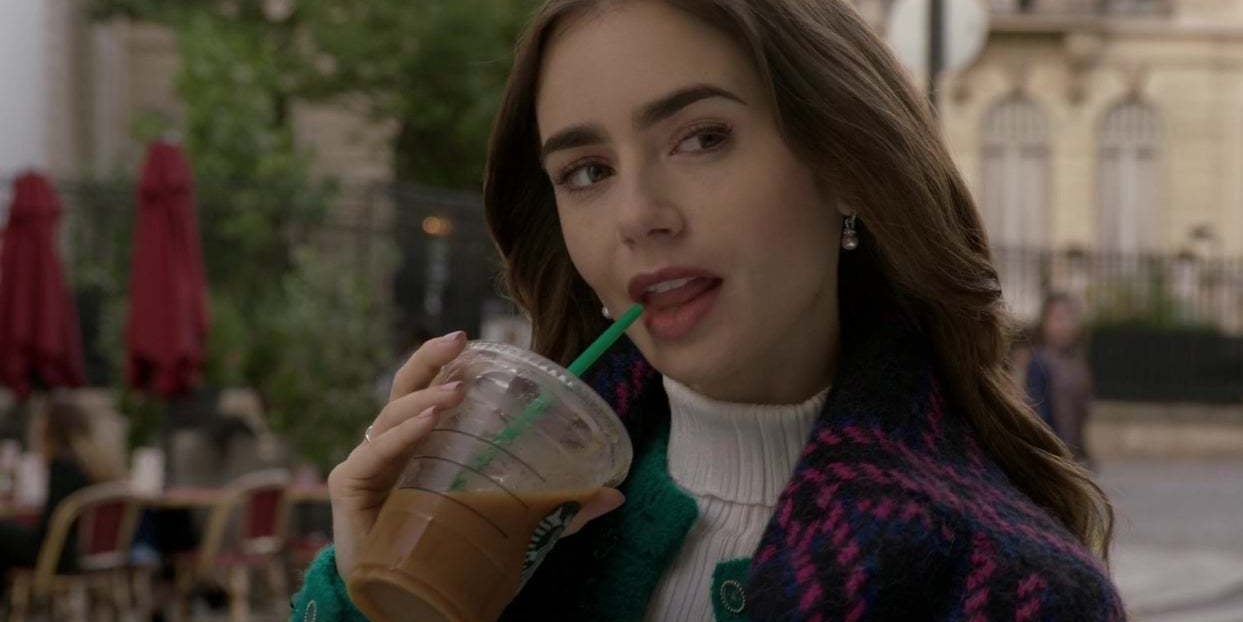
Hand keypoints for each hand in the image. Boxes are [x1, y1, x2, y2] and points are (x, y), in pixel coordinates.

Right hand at [326, 331, 624, 578]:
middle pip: (406, 388)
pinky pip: (375, 455)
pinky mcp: (351, 488)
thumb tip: (613, 496)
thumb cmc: (447, 552)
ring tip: (455, 392)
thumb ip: (555, 510)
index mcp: (424, 443)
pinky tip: (425, 425)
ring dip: (424, 398)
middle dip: (431, 359)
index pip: (431, 390)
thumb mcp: (509, 524)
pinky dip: (400, 436)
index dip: (446, 363)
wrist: (404, 604)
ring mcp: (370, 464)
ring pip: (392, 415)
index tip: (474, 343)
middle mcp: (394, 446)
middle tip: (460, 342)